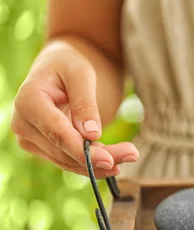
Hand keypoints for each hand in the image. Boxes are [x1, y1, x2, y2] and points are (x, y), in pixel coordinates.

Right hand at [10, 41, 138, 177]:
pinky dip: (91, 163)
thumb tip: (92, 134)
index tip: (110, 159)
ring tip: (129, 155)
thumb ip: (85, 103)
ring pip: (67, 161)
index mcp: (28, 100)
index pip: (57, 133)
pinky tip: (114, 161)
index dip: (83, 150)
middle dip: (99, 157)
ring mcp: (30, 138)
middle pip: (65, 151)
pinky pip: (68, 160)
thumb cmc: (68, 65)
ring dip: (99, 164)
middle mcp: (23, 123)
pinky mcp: (42, 147)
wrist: (56, 69)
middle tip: (133, 154)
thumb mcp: (81, 75)